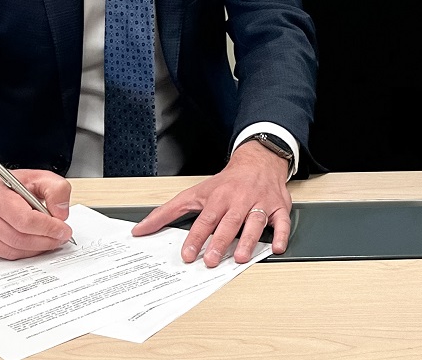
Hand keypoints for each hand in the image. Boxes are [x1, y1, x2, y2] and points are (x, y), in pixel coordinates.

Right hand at [0, 161, 72, 258]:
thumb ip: (57, 190)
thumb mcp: (39, 177)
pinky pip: (2, 255)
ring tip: (49, 241)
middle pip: (18, 239)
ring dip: (35, 250)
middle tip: (60, 238)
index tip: (63, 230)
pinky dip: (22, 253)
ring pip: (11, 251)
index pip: (24, 219)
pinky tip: (32, 244)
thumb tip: (61, 214)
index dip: (48, 228)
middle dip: (45, 241)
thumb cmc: (9, 185)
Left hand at [132, 140, 291, 266]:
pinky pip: (281, 221)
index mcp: (218, 197)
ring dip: (248, 240)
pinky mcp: (278, 207)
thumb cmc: (226, 182)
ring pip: (254, 222)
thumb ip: (167, 212)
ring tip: (241, 257)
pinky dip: (281, 234)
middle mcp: (239, 200)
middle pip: (229, 222)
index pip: (206, 219)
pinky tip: (276, 247)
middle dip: (220, 241)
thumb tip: (140, 230)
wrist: (258, 161)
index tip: (188, 254)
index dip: (196, 236)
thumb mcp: (194, 193)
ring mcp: (260, 203)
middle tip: (212, 260)